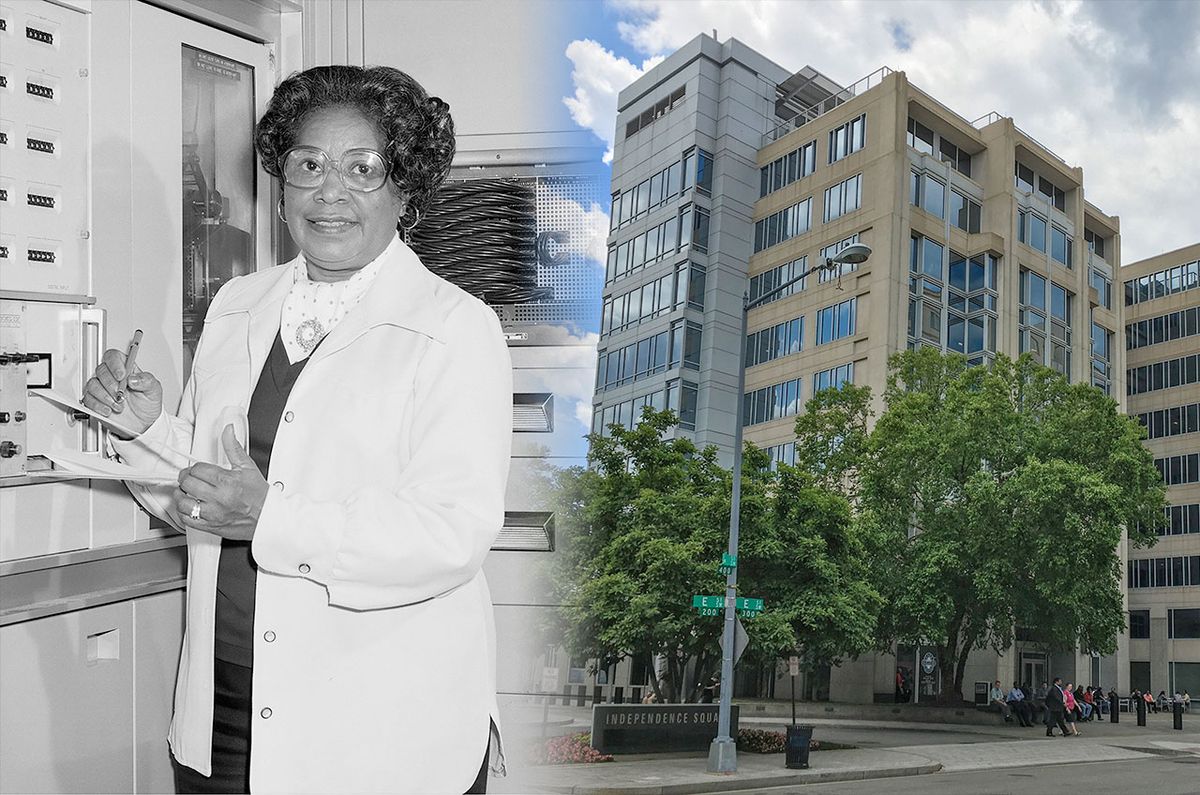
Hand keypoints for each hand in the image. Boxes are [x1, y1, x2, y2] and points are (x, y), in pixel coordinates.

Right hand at [82, 348, 162, 437]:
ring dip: (105, 396)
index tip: (121, 376)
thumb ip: (147, 381)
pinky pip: (88, 399)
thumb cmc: (147, 403)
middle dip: (111, 384)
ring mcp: (101, 388)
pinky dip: (98, 406)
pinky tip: (109, 410)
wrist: (143, 423)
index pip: (113, 356)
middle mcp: (111, 377)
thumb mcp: (154, 390)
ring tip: (119, 405)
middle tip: (122, 395)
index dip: (114, 364)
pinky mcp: (95, 401)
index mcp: (126, 369)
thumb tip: (133, 378)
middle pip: (101, 370)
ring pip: (92, 384)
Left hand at [175, 425, 267, 540]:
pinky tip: (190, 507)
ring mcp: (213, 513)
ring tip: (187, 493)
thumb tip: (228, 430)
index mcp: (226, 481)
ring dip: (182, 496)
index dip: (195, 468)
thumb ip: (234, 447)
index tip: (198, 470)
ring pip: (183, 502)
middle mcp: (218, 497)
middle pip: (187, 483)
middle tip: (190, 479)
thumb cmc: (260, 495)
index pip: (197, 469)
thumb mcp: (248, 467)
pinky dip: (184, 513)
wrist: (268, 518)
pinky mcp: (210, 526)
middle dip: (186, 479)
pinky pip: (187, 520)